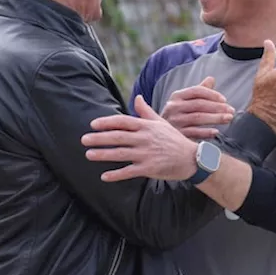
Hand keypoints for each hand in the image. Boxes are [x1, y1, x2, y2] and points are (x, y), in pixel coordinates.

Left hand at [81, 95, 197, 181]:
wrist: (191, 158)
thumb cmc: (174, 139)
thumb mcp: (161, 122)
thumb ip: (146, 111)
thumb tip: (137, 97)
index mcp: (146, 126)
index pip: (123, 121)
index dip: (107, 122)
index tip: (93, 124)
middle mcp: (145, 138)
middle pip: (118, 137)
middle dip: (99, 138)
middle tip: (84, 140)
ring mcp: (146, 154)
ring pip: (120, 153)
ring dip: (103, 154)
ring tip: (89, 154)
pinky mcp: (149, 168)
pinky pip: (129, 171)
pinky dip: (116, 174)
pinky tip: (104, 176)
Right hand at [162, 76, 234, 139]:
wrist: (159, 133)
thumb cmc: (178, 115)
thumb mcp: (185, 101)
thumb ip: (199, 91)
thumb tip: (211, 79)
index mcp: (177, 96)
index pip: (196, 91)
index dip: (212, 94)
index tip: (225, 100)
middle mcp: (174, 107)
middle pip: (199, 105)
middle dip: (218, 107)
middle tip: (231, 111)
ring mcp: (174, 121)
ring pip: (198, 118)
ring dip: (215, 118)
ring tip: (228, 119)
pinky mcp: (176, 134)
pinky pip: (193, 132)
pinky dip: (205, 132)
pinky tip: (216, 132)